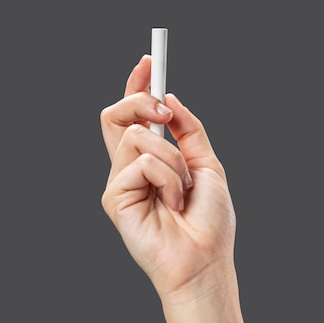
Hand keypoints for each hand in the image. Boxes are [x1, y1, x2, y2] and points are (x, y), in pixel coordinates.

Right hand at [101, 55, 245, 322]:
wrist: (205, 261)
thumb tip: (168, 97)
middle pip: (115, 116)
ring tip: (183, 189)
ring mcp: (121, 184)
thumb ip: (188, 130)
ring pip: (135, 137)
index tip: (149, 61)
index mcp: (151, 162)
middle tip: (165, 112)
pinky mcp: (116, 199)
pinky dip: (168, 178)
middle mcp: (130, 170)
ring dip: (172, 158)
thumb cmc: (209, 222)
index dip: (137, 86)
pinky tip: (173, 203)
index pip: (133, 118)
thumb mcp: (207, 165)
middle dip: (140, 100)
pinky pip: (142, 163)